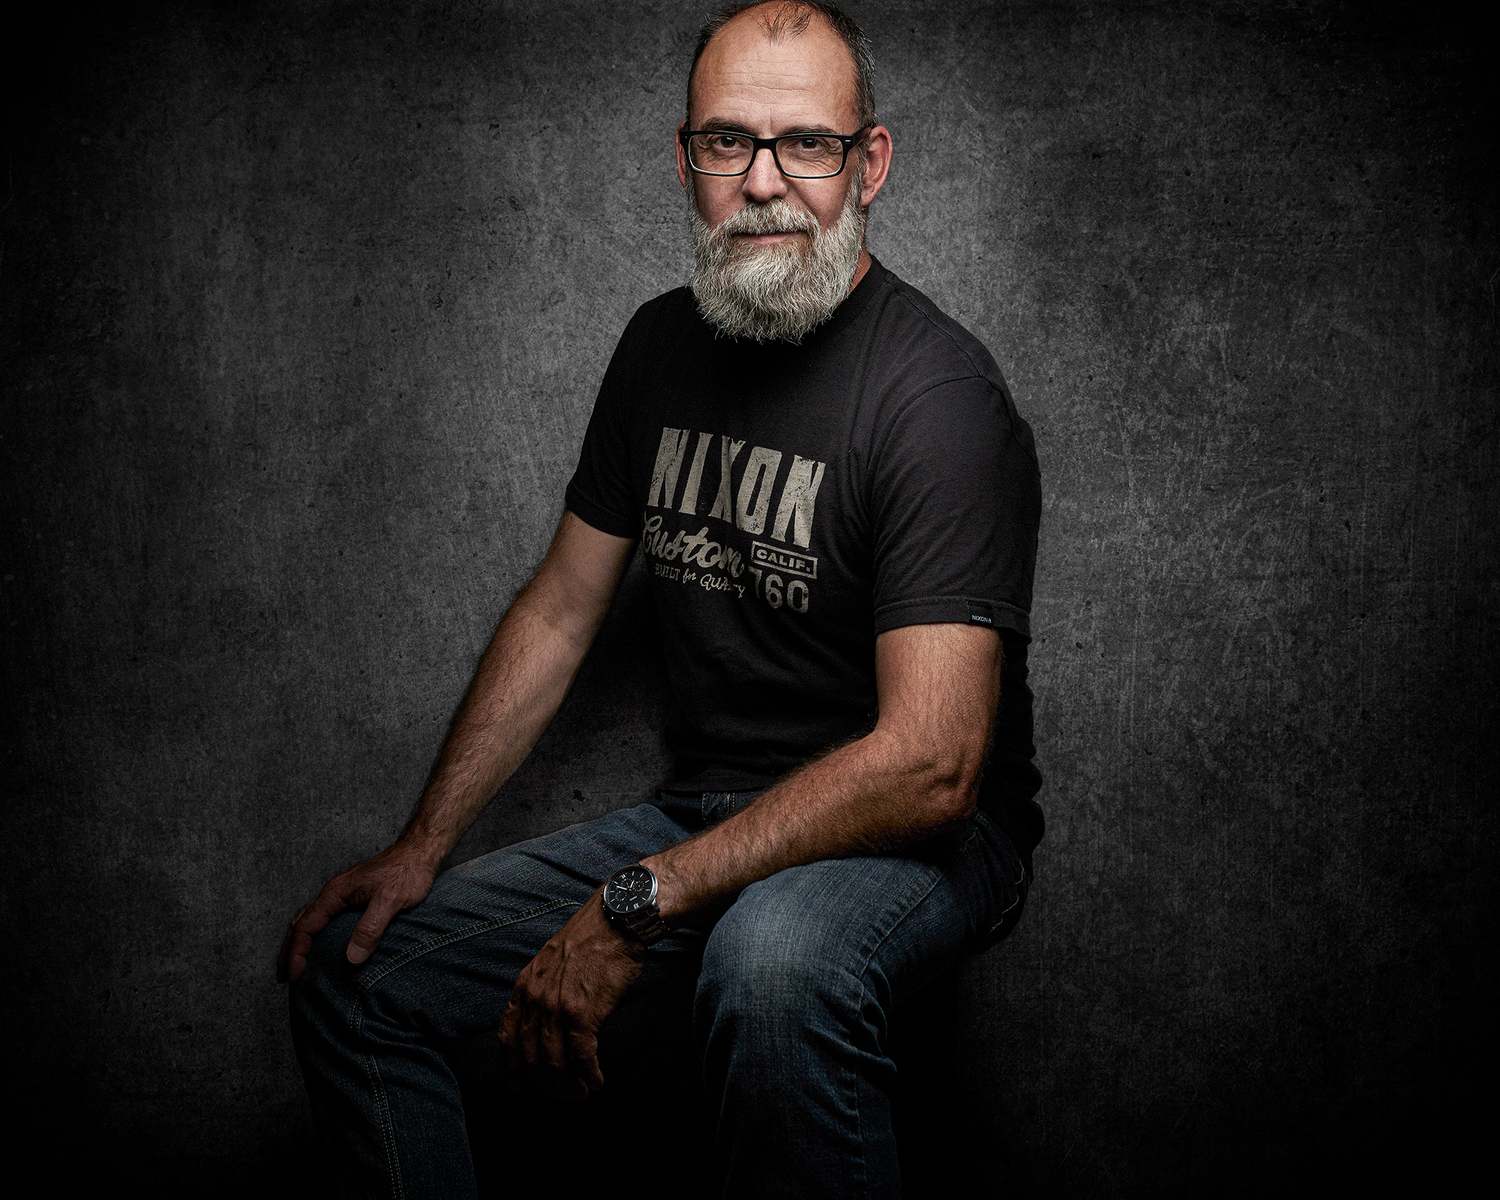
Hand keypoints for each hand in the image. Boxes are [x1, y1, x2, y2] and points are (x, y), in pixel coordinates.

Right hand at [276, 841, 439, 983]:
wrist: (420, 851)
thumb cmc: (408, 872)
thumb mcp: (391, 901)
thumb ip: (370, 928)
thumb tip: (352, 958)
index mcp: (336, 894)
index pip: (305, 927)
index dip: (296, 954)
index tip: (294, 977)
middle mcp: (334, 893)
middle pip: (300, 924)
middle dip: (290, 951)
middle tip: (285, 977)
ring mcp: (343, 894)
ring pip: (311, 920)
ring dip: (300, 942)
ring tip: (297, 965)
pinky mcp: (353, 896)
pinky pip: (325, 918)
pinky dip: (316, 934)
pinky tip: (324, 945)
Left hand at [499, 889, 644, 1101]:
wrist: (616, 921)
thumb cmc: (590, 940)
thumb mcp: (551, 961)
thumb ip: (542, 989)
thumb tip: (545, 1022)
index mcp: (525, 986)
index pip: (508, 1038)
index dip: (513, 1068)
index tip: (520, 1087)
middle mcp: (536, 1000)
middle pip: (531, 1058)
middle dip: (546, 1085)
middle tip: (562, 1096)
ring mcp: (557, 1008)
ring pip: (555, 1063)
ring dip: (568, 1086)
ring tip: (581, 1093)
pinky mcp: (584, 1014)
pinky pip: (581, 1057)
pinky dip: (588, 1075)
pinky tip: (596, 1081)